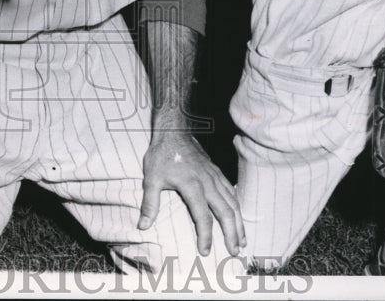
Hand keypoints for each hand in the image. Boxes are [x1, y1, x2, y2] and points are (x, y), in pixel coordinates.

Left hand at [139, 131, 244, 256]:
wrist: (174, 131)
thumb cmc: (162, 155)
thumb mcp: (151, 178)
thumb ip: (149, 203)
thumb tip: (143, 226)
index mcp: (192, 185)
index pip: (203, 216)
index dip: (206, 236)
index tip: (206, 251)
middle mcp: (208, 182)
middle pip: (226, 212)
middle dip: (232, 234)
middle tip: (234, 252)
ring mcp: (215, 177)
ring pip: (233, 202)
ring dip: (239, 223)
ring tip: (242, 241)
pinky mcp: (217, 172)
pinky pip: (232, 192)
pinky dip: (237, 208)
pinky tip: (239, 218)